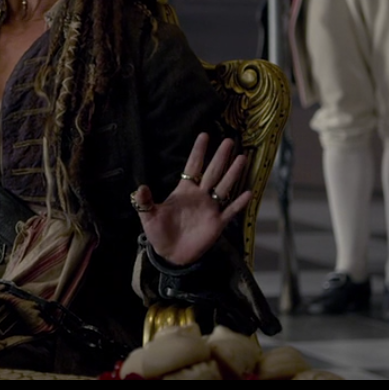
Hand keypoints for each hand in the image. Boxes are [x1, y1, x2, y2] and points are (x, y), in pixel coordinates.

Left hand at [131, 133, 250, 267]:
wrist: (170, 254)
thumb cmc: (159, 233)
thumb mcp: (148, 216)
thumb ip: (145, 202)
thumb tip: (140, 187)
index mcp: (184, 191)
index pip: (192, 166)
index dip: (198, 152)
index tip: (204, 134)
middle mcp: (200, 196)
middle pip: (212, 172)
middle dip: (220, 157)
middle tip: (229, 141)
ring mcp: (210, 208)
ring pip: (224, 187)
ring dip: (233, 173)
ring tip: (242, 157)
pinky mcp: (217, 223)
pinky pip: (230, 211)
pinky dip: (239, 203)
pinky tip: (248, 192)